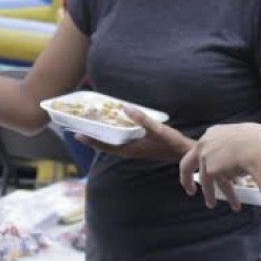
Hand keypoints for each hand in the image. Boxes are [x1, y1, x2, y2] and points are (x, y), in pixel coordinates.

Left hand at [75, 106, 192, 162]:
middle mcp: (128, 150)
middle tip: (80, 126)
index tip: (77, 134)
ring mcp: (133, 149)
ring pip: (112, 143)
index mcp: (129, 149)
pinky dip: (113, 134)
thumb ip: (141, 118)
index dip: (91, 141)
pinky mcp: (138, 146)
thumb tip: (125, 107)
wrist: (182, 153)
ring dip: (102, 135)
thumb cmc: (170, 142)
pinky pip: (120, 140)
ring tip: (92, 124)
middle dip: (93, 137)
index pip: (105, 146)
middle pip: (105, 145)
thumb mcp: (157, 129)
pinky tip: (113, 125)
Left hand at [178, 123, 260, 209]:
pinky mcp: (209, 169)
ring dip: (209, 193)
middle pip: (190, 162)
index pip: (205, 148)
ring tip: (211, 203)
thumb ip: (238, 145)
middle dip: (188, 177)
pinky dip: (212, 196)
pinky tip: (214, 203)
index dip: (205, 160)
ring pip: (204, 178)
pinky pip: (209, 186)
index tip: (207, 168)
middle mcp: (205, 142)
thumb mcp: (245, 139)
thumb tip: (247, 154)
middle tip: (191, 188)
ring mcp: (205, 155)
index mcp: (214, 132)